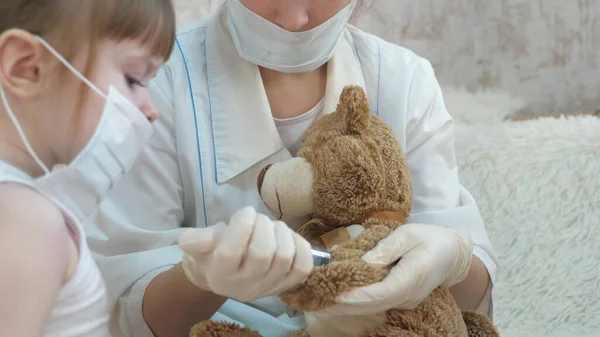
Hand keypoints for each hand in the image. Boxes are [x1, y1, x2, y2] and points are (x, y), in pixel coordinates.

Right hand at [177, 206, 313, 302]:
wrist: (227, 274)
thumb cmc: (212, 252)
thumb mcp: (196, 244)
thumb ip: (194, 240)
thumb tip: (204, 239)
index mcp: (219, 276)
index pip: (231, 252)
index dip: (242, 225)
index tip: (245, 212)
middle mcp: (245, 287)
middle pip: (262, 253)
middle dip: (263, 225)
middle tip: (257, 218)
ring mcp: (269, 289)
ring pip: (284, 256)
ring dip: (280, 232)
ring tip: (270, 227)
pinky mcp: (288, 285)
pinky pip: (303, 266)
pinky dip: (299, 245)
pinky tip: (287, 238)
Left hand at [323, 223, 472, 314]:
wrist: (453, 253)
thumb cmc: (430, 238)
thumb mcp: (408, 233)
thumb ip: (387, 248)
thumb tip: (365, 261)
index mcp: (411, 278)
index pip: (381, 293)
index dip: (357, 297)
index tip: (335, 294)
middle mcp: (407, 295)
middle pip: (372, 306)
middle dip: (343, 305)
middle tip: (316, 300)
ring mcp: (404, 300)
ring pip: (372, 308)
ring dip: (346, 306)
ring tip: (320, 300)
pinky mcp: (399, 299)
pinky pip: (375, 303)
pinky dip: (355, 302)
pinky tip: (337, 297)